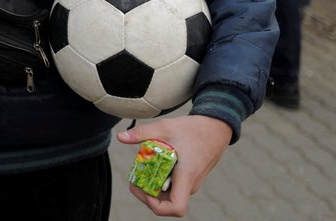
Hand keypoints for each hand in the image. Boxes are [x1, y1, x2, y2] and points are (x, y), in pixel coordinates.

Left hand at [116, 115, 231, 216]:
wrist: (215, 127)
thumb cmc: (193, 129)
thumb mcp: (164, 127)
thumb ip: (142, 133)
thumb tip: (120, 137)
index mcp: (186, 177)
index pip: (176, 208)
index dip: (157, 206)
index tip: (145, 189)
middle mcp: (190, 185)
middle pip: (166, 203)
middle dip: (147, 193)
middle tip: (135, 177)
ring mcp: (191, 183)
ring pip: (168, 194)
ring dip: (153, 185)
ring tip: (144, 167)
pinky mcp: (190, 179)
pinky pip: (173, 187)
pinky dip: (161, 179)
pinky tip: (155, 164)